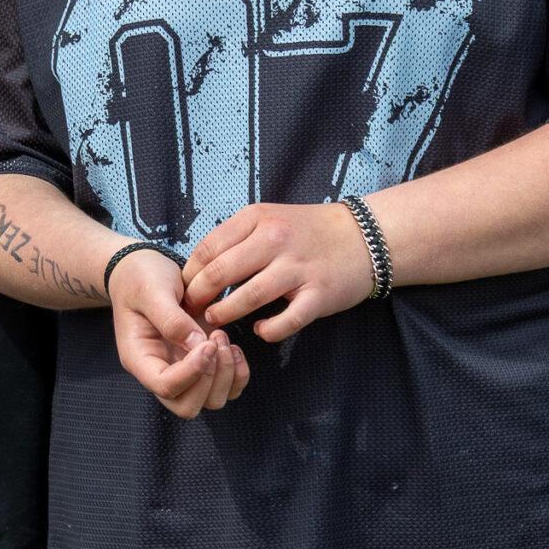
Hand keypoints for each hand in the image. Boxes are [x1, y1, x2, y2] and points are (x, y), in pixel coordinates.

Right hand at [109, 247, 246, 418]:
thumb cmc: (141, 277)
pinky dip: (237, 374)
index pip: (166, 387)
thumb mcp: (150, 290)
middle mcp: (160, 371)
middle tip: (215, 340)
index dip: (192, 372)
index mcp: (139, 358)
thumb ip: (170, 318)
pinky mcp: (202, 364)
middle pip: (187, 406)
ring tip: (222, 337)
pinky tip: (234, 347)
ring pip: (211, 401)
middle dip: (210, 379)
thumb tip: (196, 344)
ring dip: (225, 375)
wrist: (145, 268)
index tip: (208, 343)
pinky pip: (227, 389)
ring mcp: (182, 371)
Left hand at [181, 201, 372, 343]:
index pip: (208, 248)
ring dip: (226, 313)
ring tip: (215, 321)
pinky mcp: (319, 294)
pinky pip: (288, 319)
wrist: (365, 237)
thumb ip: (237, 236)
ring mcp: (298, 268)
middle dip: (200, 295)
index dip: (190, 273)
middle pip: (221, 272)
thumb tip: (200, 266)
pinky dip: (270, 329)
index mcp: (257, 218)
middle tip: (192, 309)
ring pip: (248, 296)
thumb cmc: (308, 230)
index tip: (183, 289)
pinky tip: (261, 331)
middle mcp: (275, 240)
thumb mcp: (268, 217)